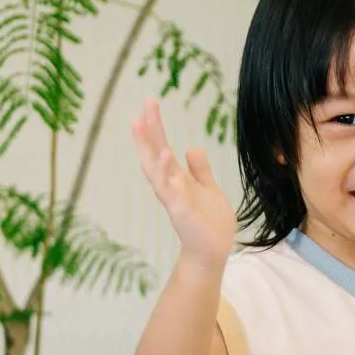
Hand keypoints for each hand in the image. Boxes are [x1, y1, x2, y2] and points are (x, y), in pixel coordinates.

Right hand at [131, 97, 236, 270]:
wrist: (212, 252)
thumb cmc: (209, 223)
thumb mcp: (208, 189)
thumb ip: (200, 170)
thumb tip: (192, 147)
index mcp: (177, 178)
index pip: (162, 147)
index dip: (155, 126)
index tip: (149, 102)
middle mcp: (170, 185)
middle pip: (154, 153)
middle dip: (149, 129)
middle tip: (144, 104)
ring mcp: (173, 198)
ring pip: (156, 169)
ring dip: (149, 147)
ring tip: (142, 124)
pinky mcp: (181, 211)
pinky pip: (171, 190)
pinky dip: (166, 173)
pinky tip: (168, 156)